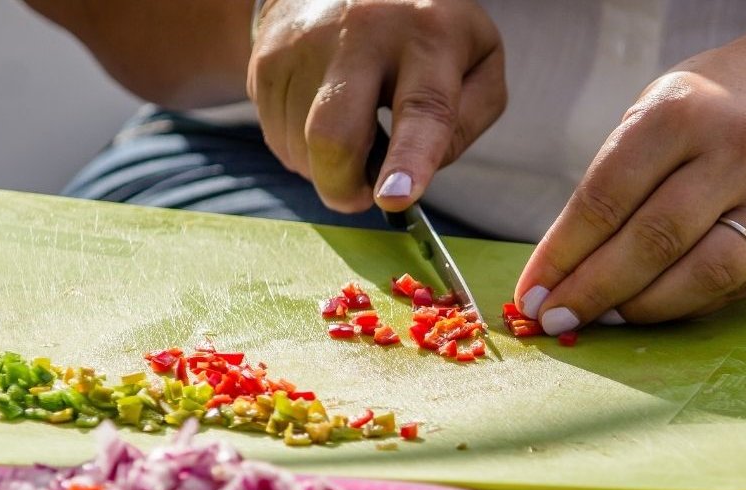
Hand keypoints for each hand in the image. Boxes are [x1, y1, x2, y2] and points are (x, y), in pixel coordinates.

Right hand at [248, 0, 505, 212]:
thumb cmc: (427, 35)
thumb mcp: (478, 61)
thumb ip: (465, 123)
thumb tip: (417, 174)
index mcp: (429, 37)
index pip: (422, 107)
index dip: (409, 159)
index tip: (395, 199)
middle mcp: (363, 33)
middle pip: (333, 136)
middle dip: (342, 188)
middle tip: (360, 196)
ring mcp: (306, 44)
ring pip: (301, 148)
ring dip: (325, 167)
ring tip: (351, 130)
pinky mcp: (267, 59)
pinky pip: (277, 138)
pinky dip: (303, 149)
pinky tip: (324, 117)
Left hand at [514, 44, 745, 332]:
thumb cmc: (706, 115)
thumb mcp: (651, 118)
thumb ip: (611, 187)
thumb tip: (557, 273)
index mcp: (681, 112)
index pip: (606, 198)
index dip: (562, 255)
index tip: (531, 294)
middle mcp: (736, 149)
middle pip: (653, 241)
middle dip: (594, 291)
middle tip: (557, 320)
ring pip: (704, 274)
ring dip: (644, 308)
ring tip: (606, 319)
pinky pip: (738, 287)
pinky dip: (689, 306)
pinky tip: (656, 308)